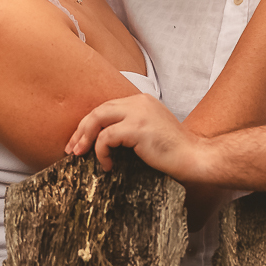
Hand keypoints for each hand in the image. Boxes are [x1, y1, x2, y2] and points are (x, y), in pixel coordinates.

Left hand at [65, 93, 205, 179]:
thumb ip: (130, 126)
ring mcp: (138, 113)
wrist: (194, 156)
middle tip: (71, 149)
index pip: (107, 107)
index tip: (78, 141)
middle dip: (80, 130)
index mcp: (141, 100)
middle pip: (98, 110)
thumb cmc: (173, 150)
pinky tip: (107, 165)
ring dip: (85, 139)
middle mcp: (139, 101)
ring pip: (98, 119)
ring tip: (80, 155)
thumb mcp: (149, 130)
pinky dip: (101, 152)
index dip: (89, 123)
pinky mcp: (137, 128)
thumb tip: (102, 138)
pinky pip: (106, 137)